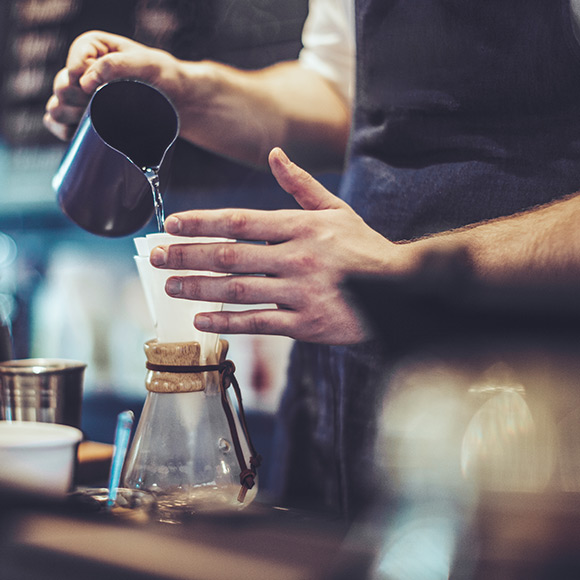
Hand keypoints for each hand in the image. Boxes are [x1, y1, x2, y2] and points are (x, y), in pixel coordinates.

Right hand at [43, 31, 180, 140]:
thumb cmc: (166, 78)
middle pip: (61, 88)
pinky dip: (62, 131)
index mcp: (94, 49)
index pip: (74, 65)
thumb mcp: (149, 65)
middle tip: (102, 107)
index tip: (100, 89)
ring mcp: (82, 96)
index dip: (83, 81)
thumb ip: (118, 65)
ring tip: (94, 121)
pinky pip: (57, 124)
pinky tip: (78, 134)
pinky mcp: (84, 117)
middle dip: (78, 101)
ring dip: (69, 117)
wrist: (179, 102)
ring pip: (56, 107)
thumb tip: (85, 81)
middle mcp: (83, 71)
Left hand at [150, 148, 409, 343]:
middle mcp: (297, 256)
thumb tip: (274, 155)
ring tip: (169, 286)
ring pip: (239, 289)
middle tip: (155, 256)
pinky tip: (202, 320)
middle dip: (187, 255)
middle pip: (231, 255)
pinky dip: (228, 321)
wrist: (400, 290)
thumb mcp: (337, 210)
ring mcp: (301, 292)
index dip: (202, 222)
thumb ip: (301, 185)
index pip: (241, 221)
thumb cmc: (363, 248)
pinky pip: (260, 322)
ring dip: (199, 288)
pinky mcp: (307, 324)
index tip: (171, 224)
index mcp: (301, 226)